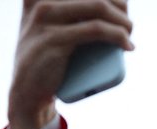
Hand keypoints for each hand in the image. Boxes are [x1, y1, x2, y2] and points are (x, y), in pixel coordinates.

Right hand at [9, 0, 133, 128]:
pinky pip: (95, 29)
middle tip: (128, 25)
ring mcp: (45, 17)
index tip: (123, 7)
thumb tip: (115, 7)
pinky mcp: (54, 39)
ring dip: (123, 21)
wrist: (27, 91)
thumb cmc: (49, 57)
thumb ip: (69, 13)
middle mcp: (40, 0)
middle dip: (120, 6)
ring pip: (98, 7)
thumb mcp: (50, 26)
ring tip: (129, 35)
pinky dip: (118, 35)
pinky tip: (127, 44)